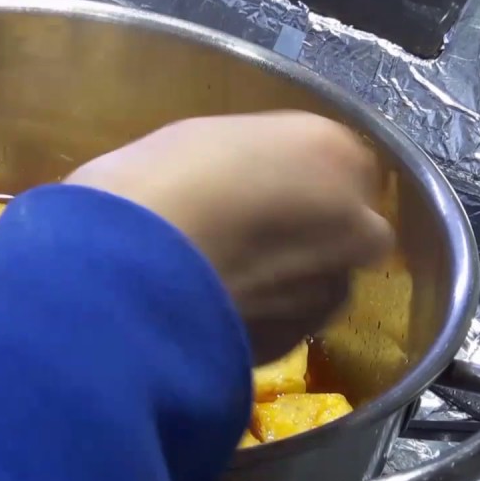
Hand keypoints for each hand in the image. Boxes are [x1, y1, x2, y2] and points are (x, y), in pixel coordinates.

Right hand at [65, 111, 393, 364]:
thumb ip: (256, 162)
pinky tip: (212, 312)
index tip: (251, 188)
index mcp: (330, 149)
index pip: (333, 162)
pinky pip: (286, 323)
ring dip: (285, 281)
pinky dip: (260, 319)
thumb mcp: (207, 140)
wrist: (125, 270)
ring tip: (220, 281)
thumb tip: (255, 187)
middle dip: (309, 232)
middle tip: (243, 236)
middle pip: (345, 225)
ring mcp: (331, 287)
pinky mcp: (298, 340)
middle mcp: (354, 219)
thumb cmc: (152, 183)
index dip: (293, 178)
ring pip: (320, 280)